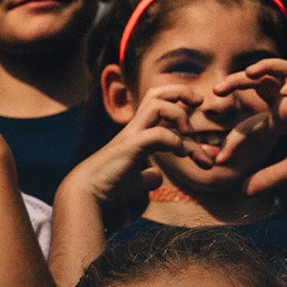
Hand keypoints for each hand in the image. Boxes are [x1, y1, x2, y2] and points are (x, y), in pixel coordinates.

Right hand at [58, 85, 206, 223]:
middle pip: (157, 93)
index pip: (161, 107)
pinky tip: (181, 154)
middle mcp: (135, 128)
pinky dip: (175, 141)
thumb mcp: (136, 182)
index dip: (182, 111)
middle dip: (182, 92)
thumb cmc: (109, 187)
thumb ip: (148, 176)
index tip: (197, 132)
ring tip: (189, 134)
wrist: (87, 194)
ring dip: (180, 115)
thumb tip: (158, 176)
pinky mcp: (132, 146)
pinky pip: (159, 133)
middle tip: (199, 103)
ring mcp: (132, 135)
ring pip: (157, 104)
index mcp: (137, 133)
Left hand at [214, 60, 286, 193]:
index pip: (248, 124)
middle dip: (236, 82)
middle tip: (216, 90)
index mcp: (279, 118)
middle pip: (259, 82)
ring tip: (250, 73)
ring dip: (266, 66)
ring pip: (283, 68)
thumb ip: (267, 177)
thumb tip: (243, 192)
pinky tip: (284, 92)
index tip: (220, 161)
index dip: (233, 142)